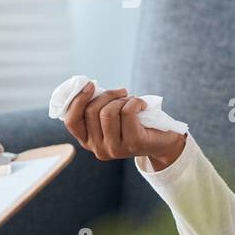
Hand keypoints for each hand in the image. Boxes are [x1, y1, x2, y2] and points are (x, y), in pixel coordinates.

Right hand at [63, 81, 186, 170]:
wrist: (163, 141)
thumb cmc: (133, 123)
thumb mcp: (110, 116)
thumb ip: (96, 106)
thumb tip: (87, 86)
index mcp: (88, 142)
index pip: (72, 121)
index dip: (78, 100)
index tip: (90, 84)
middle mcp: (98, 149)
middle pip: (91, 111)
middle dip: (107, 94)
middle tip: (121, 92)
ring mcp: (115, 149)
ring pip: (108, 112)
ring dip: (121, 99)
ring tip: (131, 101)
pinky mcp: (132, 144)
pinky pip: (127, 112)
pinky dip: (136, 101)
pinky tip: (142, 105)